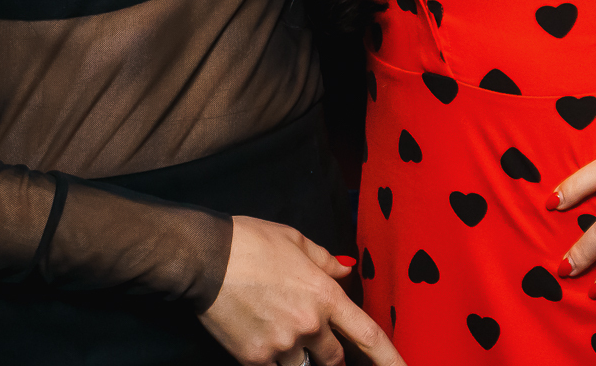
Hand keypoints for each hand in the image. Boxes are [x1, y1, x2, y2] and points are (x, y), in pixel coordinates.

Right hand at [197, 216, 403, 365]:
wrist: (205, 258)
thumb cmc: (250, 242)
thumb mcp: (295, 240)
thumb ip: (326, 262)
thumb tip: (346, 271)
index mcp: (325, 295)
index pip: (367, 335)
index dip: (390, 359)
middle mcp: (309, 325)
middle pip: (334, 359)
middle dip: (330, 354)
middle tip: (311, 337)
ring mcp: (282, 345)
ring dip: (298, 357)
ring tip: (277, 329)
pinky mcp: (255, 359)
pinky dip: (274, 361)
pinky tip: (260, 339)